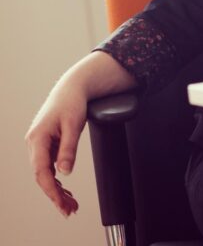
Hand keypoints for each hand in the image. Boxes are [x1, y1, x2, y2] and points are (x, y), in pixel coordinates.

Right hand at [26, 79, 86, 216]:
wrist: (72, 88)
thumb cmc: (72, 102)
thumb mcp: (74, 124)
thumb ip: (69, 148)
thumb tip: (65, 172)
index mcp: (37, 138)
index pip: (41, 171)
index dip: (51, 189)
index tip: (61, 203)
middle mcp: (34, 143)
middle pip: (42, 176)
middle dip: (55, 195)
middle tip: (70, 209)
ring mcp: (39, 144)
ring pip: (45, 173)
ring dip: (57, 190)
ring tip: (71, 205)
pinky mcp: (46, 145)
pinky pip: (49, 167)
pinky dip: (58, 180)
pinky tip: (66, 191)